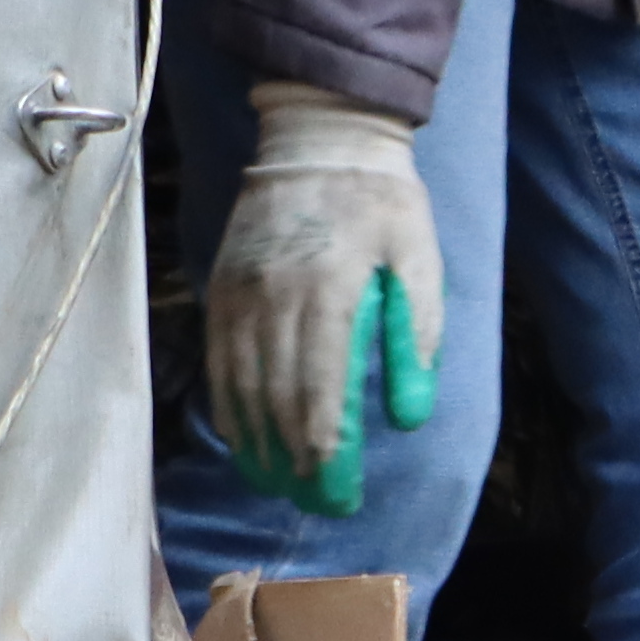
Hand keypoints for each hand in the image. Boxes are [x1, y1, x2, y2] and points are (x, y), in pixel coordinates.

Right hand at [204, 85, 445, 517]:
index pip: (319, 391)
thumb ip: (417, 337)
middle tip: (314, 503)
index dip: (324, 451)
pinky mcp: (221, 287)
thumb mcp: (419, 260)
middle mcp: (274, 296)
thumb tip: (410, 416)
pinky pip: (219, 360)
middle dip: (294, 461)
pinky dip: (230, 406)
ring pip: (241, 386)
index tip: (338, 492)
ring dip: (257, 443)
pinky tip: (244, 438)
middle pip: (276, 399)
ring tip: (276, 484)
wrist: (319, 137)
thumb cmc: (384, 202)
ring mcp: (239, 292)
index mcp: (328, 291)